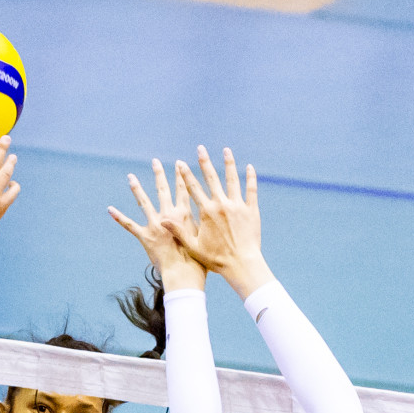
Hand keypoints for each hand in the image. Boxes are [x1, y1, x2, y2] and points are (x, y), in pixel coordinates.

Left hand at [107, 158, 205, 292]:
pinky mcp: (145, 236)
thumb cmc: (197, 260)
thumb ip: (199, 225)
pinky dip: (119, 217)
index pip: (183, 189)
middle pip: (163, 190)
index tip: (179, 163)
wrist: (183, 273)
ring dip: (136, 188)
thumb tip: (206, 217)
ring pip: (144, 202)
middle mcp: (168, 215)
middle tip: (154, 161)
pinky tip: (109, 209)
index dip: (181, 176)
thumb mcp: (202, 238)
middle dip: (159, 174)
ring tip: (130, 176)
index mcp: (185, 214)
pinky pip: (129, 225)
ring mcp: (155, 224)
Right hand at [170, 147, 274, 299]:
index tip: (180, 163)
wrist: (241, 264)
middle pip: (212, 178)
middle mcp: (221, 205)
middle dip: (204, 162)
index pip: (193, 189)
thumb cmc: (216, 258)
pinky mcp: (251, 210)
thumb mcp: (193, 246)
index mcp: (206, 212)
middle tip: (200, 149)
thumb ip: (179, 231)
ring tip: (226, 151)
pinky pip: (251, 190)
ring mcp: (238, 206)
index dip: (185, 175)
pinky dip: (250, 178)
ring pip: (232, 180)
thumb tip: (162, 220)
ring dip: (229, 164)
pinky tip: (249, 167)